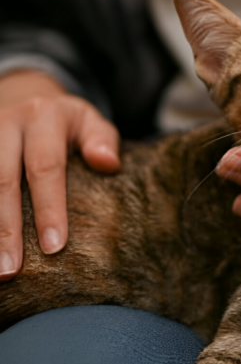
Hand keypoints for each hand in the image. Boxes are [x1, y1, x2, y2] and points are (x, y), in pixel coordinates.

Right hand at [0, 71, 119, 280]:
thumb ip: (103, 140)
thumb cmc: (66, 122)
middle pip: (3, 180)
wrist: (24, 94)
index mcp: (45, 117)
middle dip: (6, 228)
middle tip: (11, 269)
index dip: (49, 208)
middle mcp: (7, 123)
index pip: (47, 167)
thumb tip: (108, 163)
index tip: (55, 247)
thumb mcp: (91, 122)